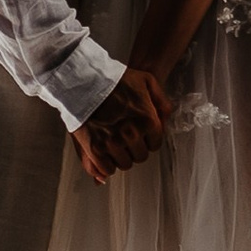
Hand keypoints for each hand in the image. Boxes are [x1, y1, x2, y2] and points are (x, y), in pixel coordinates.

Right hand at [71, 66, 170, 182]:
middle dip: (135, 148)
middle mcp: (132, 134)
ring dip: (121, 156)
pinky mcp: (95, 150)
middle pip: (140, 156)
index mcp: (147, 120)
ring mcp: (113, 143)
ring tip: (115, 142)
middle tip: (126, 137)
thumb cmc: (115, 80)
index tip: (140, 133)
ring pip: (125, 164)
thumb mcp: (147, 81)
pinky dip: (106, 165)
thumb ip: (162, 102)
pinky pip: (107, 169)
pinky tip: (105, 152)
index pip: (155, 144)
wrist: (84, 81)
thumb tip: (165, 122)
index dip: (148, 138)